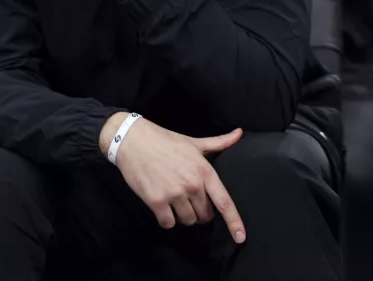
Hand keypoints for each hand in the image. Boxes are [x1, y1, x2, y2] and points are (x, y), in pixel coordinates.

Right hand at [101, 113, 246, 242]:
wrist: (131, 140)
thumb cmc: (163, 140)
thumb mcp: (193, 142)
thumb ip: (218, 142)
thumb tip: (239, 133)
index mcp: (204, 171)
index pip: (224, 203)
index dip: (235, 223)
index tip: (241, 238)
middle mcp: (192, 185)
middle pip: (204, 215)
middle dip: (198, 211)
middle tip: (187, 199)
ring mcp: (174, 193)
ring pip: (187, 220)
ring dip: (181, 215)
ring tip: (173, 200)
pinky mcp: (156, 200)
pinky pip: (168, 223)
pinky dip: (166, 219)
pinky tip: (161, 206)